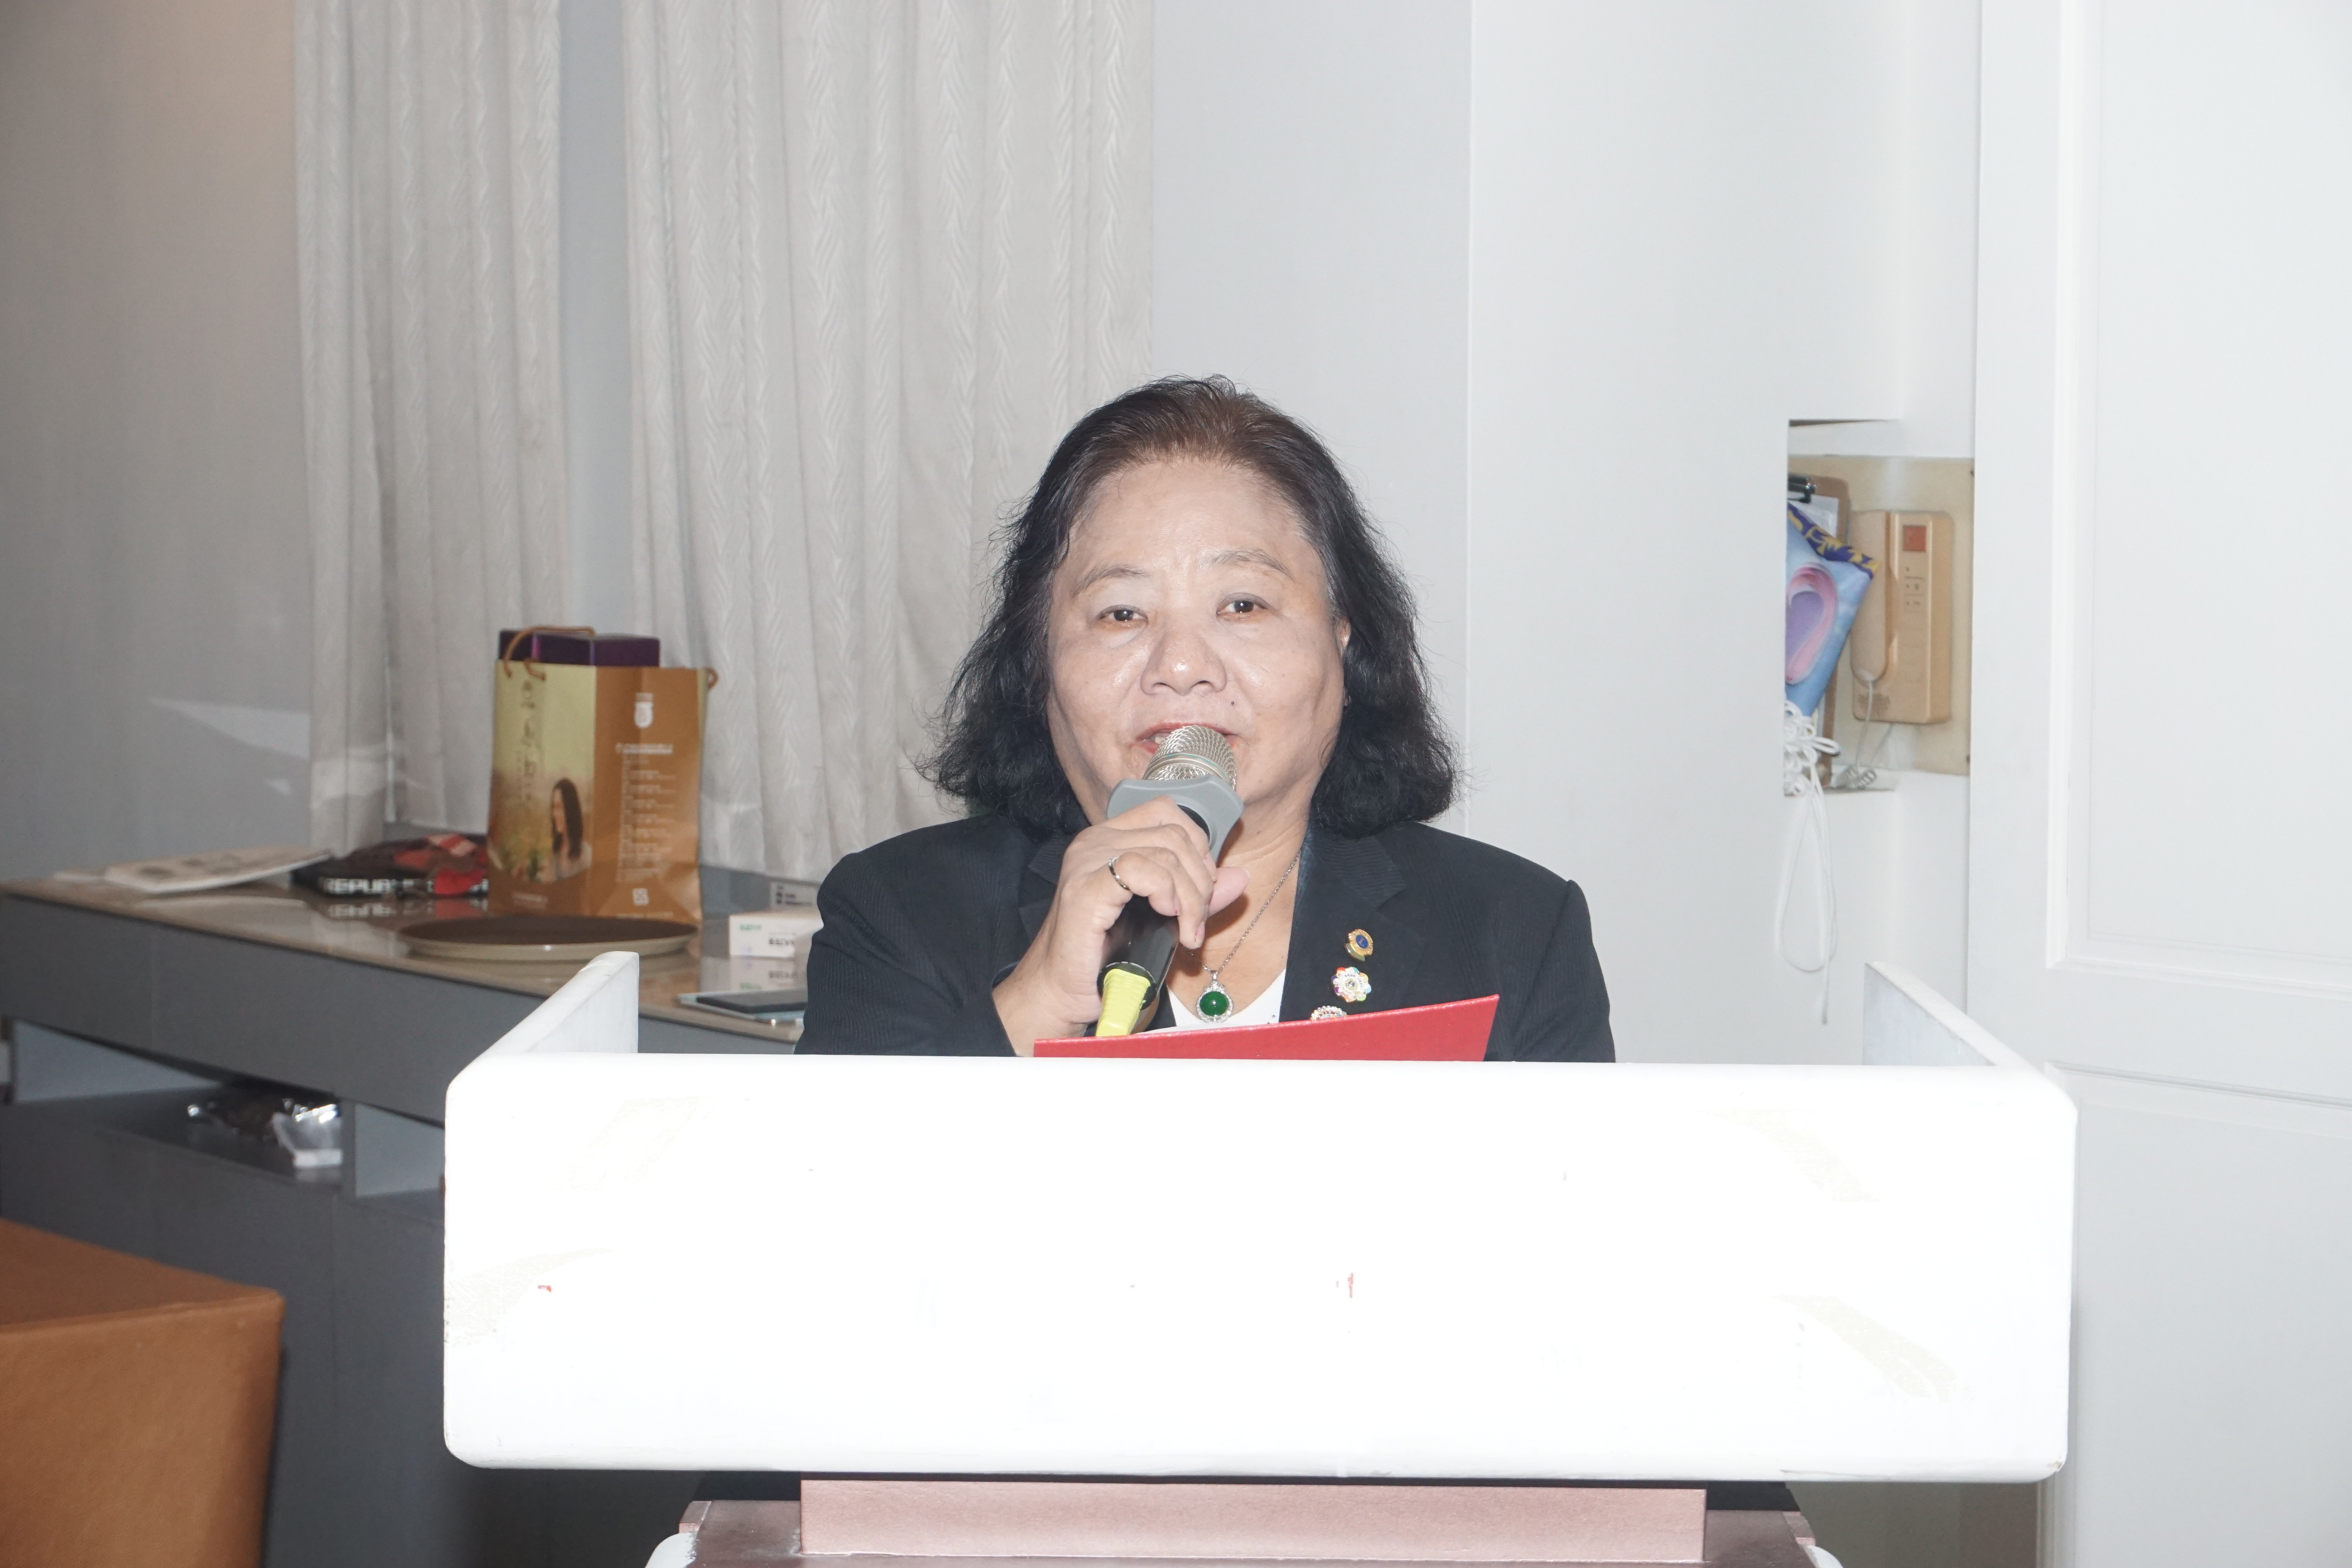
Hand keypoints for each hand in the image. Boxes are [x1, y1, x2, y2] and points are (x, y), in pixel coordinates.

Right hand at [993, 796, 1248, 1052]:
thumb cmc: (1104, 957)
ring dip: (1189, 895)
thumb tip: (1239, 876)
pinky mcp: (1085, 888)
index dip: (1196, 844)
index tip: (1202, 886)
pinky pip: (1139, 869)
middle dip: (1200, 879)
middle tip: (1196, 920)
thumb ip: (1197, 894)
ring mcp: (1087, 862)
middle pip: (1173, 834)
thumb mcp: (1161, 920)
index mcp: (1110, 840)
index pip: (1166, 812)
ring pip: (1164, 852)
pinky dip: (1166, 893)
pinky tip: (1167, 917)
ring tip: (1187, 930)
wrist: (1061, 992)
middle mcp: (1095, 842)